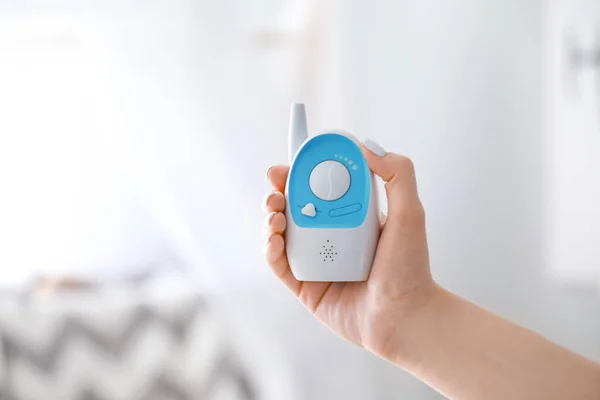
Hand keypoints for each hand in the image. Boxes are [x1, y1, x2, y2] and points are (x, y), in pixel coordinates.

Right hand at [262, 140, 438, 359]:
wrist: (404, 319)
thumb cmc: (411, 269)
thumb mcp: (411, 214)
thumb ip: (397, 175)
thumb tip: (367, 145)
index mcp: (351, 215)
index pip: (320, 186)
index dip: (302, 172)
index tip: (292, 162)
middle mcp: (331, 235)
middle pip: (295, 205)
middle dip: (279, 192)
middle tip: (275, 187)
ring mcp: (316, 260)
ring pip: (282, 232)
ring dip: (270, 217)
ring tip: (275, 215)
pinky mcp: (304, 285)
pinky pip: (279, 263)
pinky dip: (270, 249)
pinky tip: (273, 240)